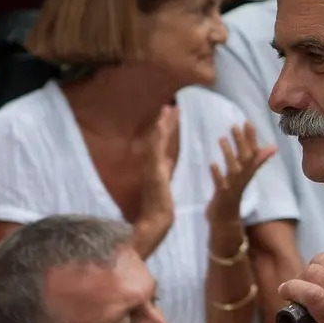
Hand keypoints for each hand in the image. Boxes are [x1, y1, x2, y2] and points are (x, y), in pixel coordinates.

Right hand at [137, 105, 177, 242]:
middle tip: (172, 105)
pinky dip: (157, 135)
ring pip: (156, 140)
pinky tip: (161, 124)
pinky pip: (155, 149)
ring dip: (161, 124)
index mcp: (156, 163)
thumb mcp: (165, 180)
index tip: (172, 113)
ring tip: (168, 108)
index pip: (162, 141)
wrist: (157, 217)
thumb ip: (166, 168)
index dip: (167, 127)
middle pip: (159, 137)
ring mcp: (151, 165)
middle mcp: (152, 161)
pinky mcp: (153, 169)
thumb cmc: (161, 202)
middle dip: (165, 121)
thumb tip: (169, 159)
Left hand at [206, 123, 275, 227]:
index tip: (247, 122)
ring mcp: (233, 187)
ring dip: (229, 154)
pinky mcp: (222, 196)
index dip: (251, 138)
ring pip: (234, 170)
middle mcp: (242, 178)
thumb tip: (273, 147)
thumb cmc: (233, 193)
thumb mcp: (246, 175)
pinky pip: (221, 184)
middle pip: (245, 159)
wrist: (225, 219)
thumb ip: (258, 160)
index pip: (252, 152)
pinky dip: (218, 174)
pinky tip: (212, 163)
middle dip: (241, 142)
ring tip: (221, 139)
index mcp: (247, 172)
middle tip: (235, 125)